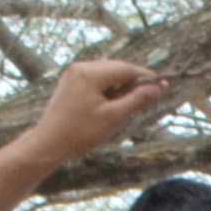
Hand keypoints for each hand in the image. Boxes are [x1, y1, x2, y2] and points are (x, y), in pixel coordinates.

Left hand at [22, 57, 168, 160]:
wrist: (48, 143)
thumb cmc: (80, 132)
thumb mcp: (113, 117)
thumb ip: (137, 100)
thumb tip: (158, 87)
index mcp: (91, 73)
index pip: (126, 68)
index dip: (145, 77)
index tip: (162, 85)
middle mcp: (81, 67)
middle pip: (115, 68)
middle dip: (132, 81)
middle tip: (149, 96)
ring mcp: (73, 73)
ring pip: (105, 74)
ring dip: (120, 85)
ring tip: (128, 104)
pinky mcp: (69, 82)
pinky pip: (94, 79)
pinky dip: (106, 88)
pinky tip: (111, 104)